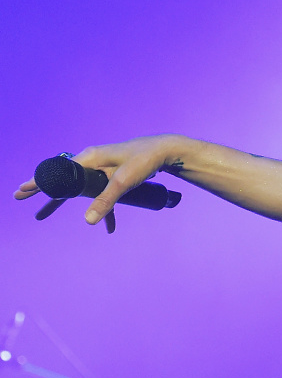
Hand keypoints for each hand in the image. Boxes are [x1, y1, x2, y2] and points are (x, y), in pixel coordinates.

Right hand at [14, 135, 177, 231]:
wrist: (166, 151)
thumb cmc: (144, 160)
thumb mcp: (124, 183)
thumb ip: (106, 201)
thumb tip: (87, 221)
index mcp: (90, 157)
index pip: (58, 171)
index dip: (39, 182)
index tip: (21, 191)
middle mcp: (92, 160)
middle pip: (63, 179)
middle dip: (43, 191)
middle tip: (20, 196)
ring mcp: (102, 167)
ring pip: (79, 187)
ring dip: (64, 201)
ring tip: (42, 213)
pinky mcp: (112, 173)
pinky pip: (98, 191)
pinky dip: (101, 207)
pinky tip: (109, 226)